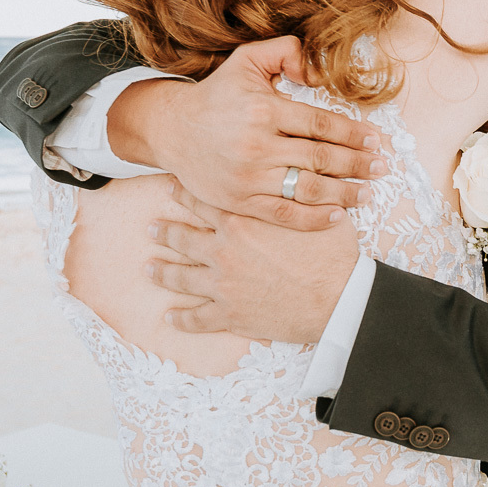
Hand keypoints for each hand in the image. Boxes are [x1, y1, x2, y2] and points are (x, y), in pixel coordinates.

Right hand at [108, 36, 387, 229]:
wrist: (171, 129)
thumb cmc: (218, 95)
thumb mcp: (246, 60)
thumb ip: (285, 52)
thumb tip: (317, 69)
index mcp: (264, 110)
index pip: (321, 124)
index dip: (354, 134)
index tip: (376, 141)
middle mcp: (257, 145)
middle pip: (321, 158)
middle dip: (358, 164)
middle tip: (383, 168)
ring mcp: (249, 177)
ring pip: (308, 189)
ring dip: (345, 193)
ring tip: (368, 194)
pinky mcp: (240, 202)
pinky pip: (285, 214)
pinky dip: (314, 219)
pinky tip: (338, 215)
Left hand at [145, 180, 360, 341]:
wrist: (338, 298)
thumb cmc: (332, 252)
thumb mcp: (315, 208)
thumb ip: (297, 190)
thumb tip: (304, 168)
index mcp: (241, 221)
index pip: (204, 201)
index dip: (185, 192)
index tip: (170, 186)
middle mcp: (223, 251)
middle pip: (184, 237)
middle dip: (165, 230)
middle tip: (151, 227)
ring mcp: (222, 284)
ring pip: (182, 276)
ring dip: (163, 271)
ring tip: (149, 268)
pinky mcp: (229, 314)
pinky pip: (197, 317)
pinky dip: (182, 318)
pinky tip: (171, 317)